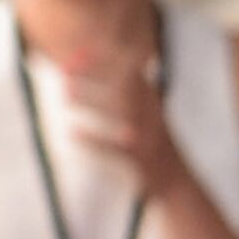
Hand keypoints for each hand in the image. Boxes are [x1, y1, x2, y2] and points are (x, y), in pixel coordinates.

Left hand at [54, 37, 187, 199]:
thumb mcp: (143, 109)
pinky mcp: (142, 163)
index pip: (129, 70)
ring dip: (92, 100)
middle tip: (63, 70)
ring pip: (122, 113)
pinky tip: (73, 133)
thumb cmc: (148, 141)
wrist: (175, 182)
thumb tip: (87, 59)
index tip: (75, 55)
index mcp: (150, 100)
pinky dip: (94, 140)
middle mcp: (152, 116)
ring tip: (65, 93)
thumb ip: (124, 85)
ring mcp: (148, 139)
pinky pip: (117, 150)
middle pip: (124, 87)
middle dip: (94, 75)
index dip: (103, 60)